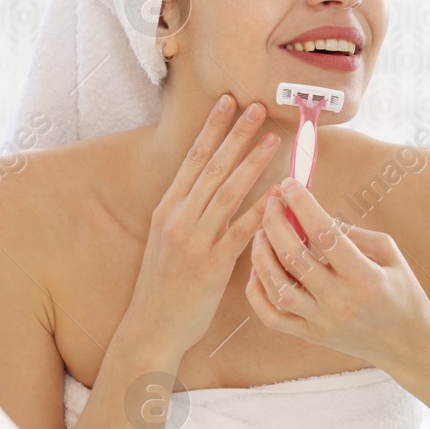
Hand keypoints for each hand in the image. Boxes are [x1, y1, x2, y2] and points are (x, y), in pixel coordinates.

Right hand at [125, 95, 279, 353]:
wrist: (151, 327)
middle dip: (235, 134)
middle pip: (211, 167)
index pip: (192, 159)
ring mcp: (193, 240)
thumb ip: (187, 213)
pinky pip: (240, 231)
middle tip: (258, 107)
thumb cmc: (163, 286)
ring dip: (251, 162)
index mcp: (166, 209)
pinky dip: (260, 210)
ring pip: (227, 192)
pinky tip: (279, 194)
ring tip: (272, 138)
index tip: (227, 102)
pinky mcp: (210, 265)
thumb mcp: (166, 241)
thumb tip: (211, 188)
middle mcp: (177, 218)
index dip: (211, 129)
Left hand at [246, 177, 429, 366]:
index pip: (325, 234)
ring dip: (261, 254)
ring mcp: (322, 322)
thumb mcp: (390, 254)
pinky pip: (271, 317)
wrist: (408, 344)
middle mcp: (340, 302)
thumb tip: (314, 218)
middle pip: (293, 256)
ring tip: (261, 233)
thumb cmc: (402, 292)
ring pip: (276, 286)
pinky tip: (258, 270)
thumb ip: (353, 234)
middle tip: (272, 202)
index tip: (290, 184)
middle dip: (275, 222)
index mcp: (365, 277)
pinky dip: (257, 292)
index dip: (302, 205)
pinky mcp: (310, 336)